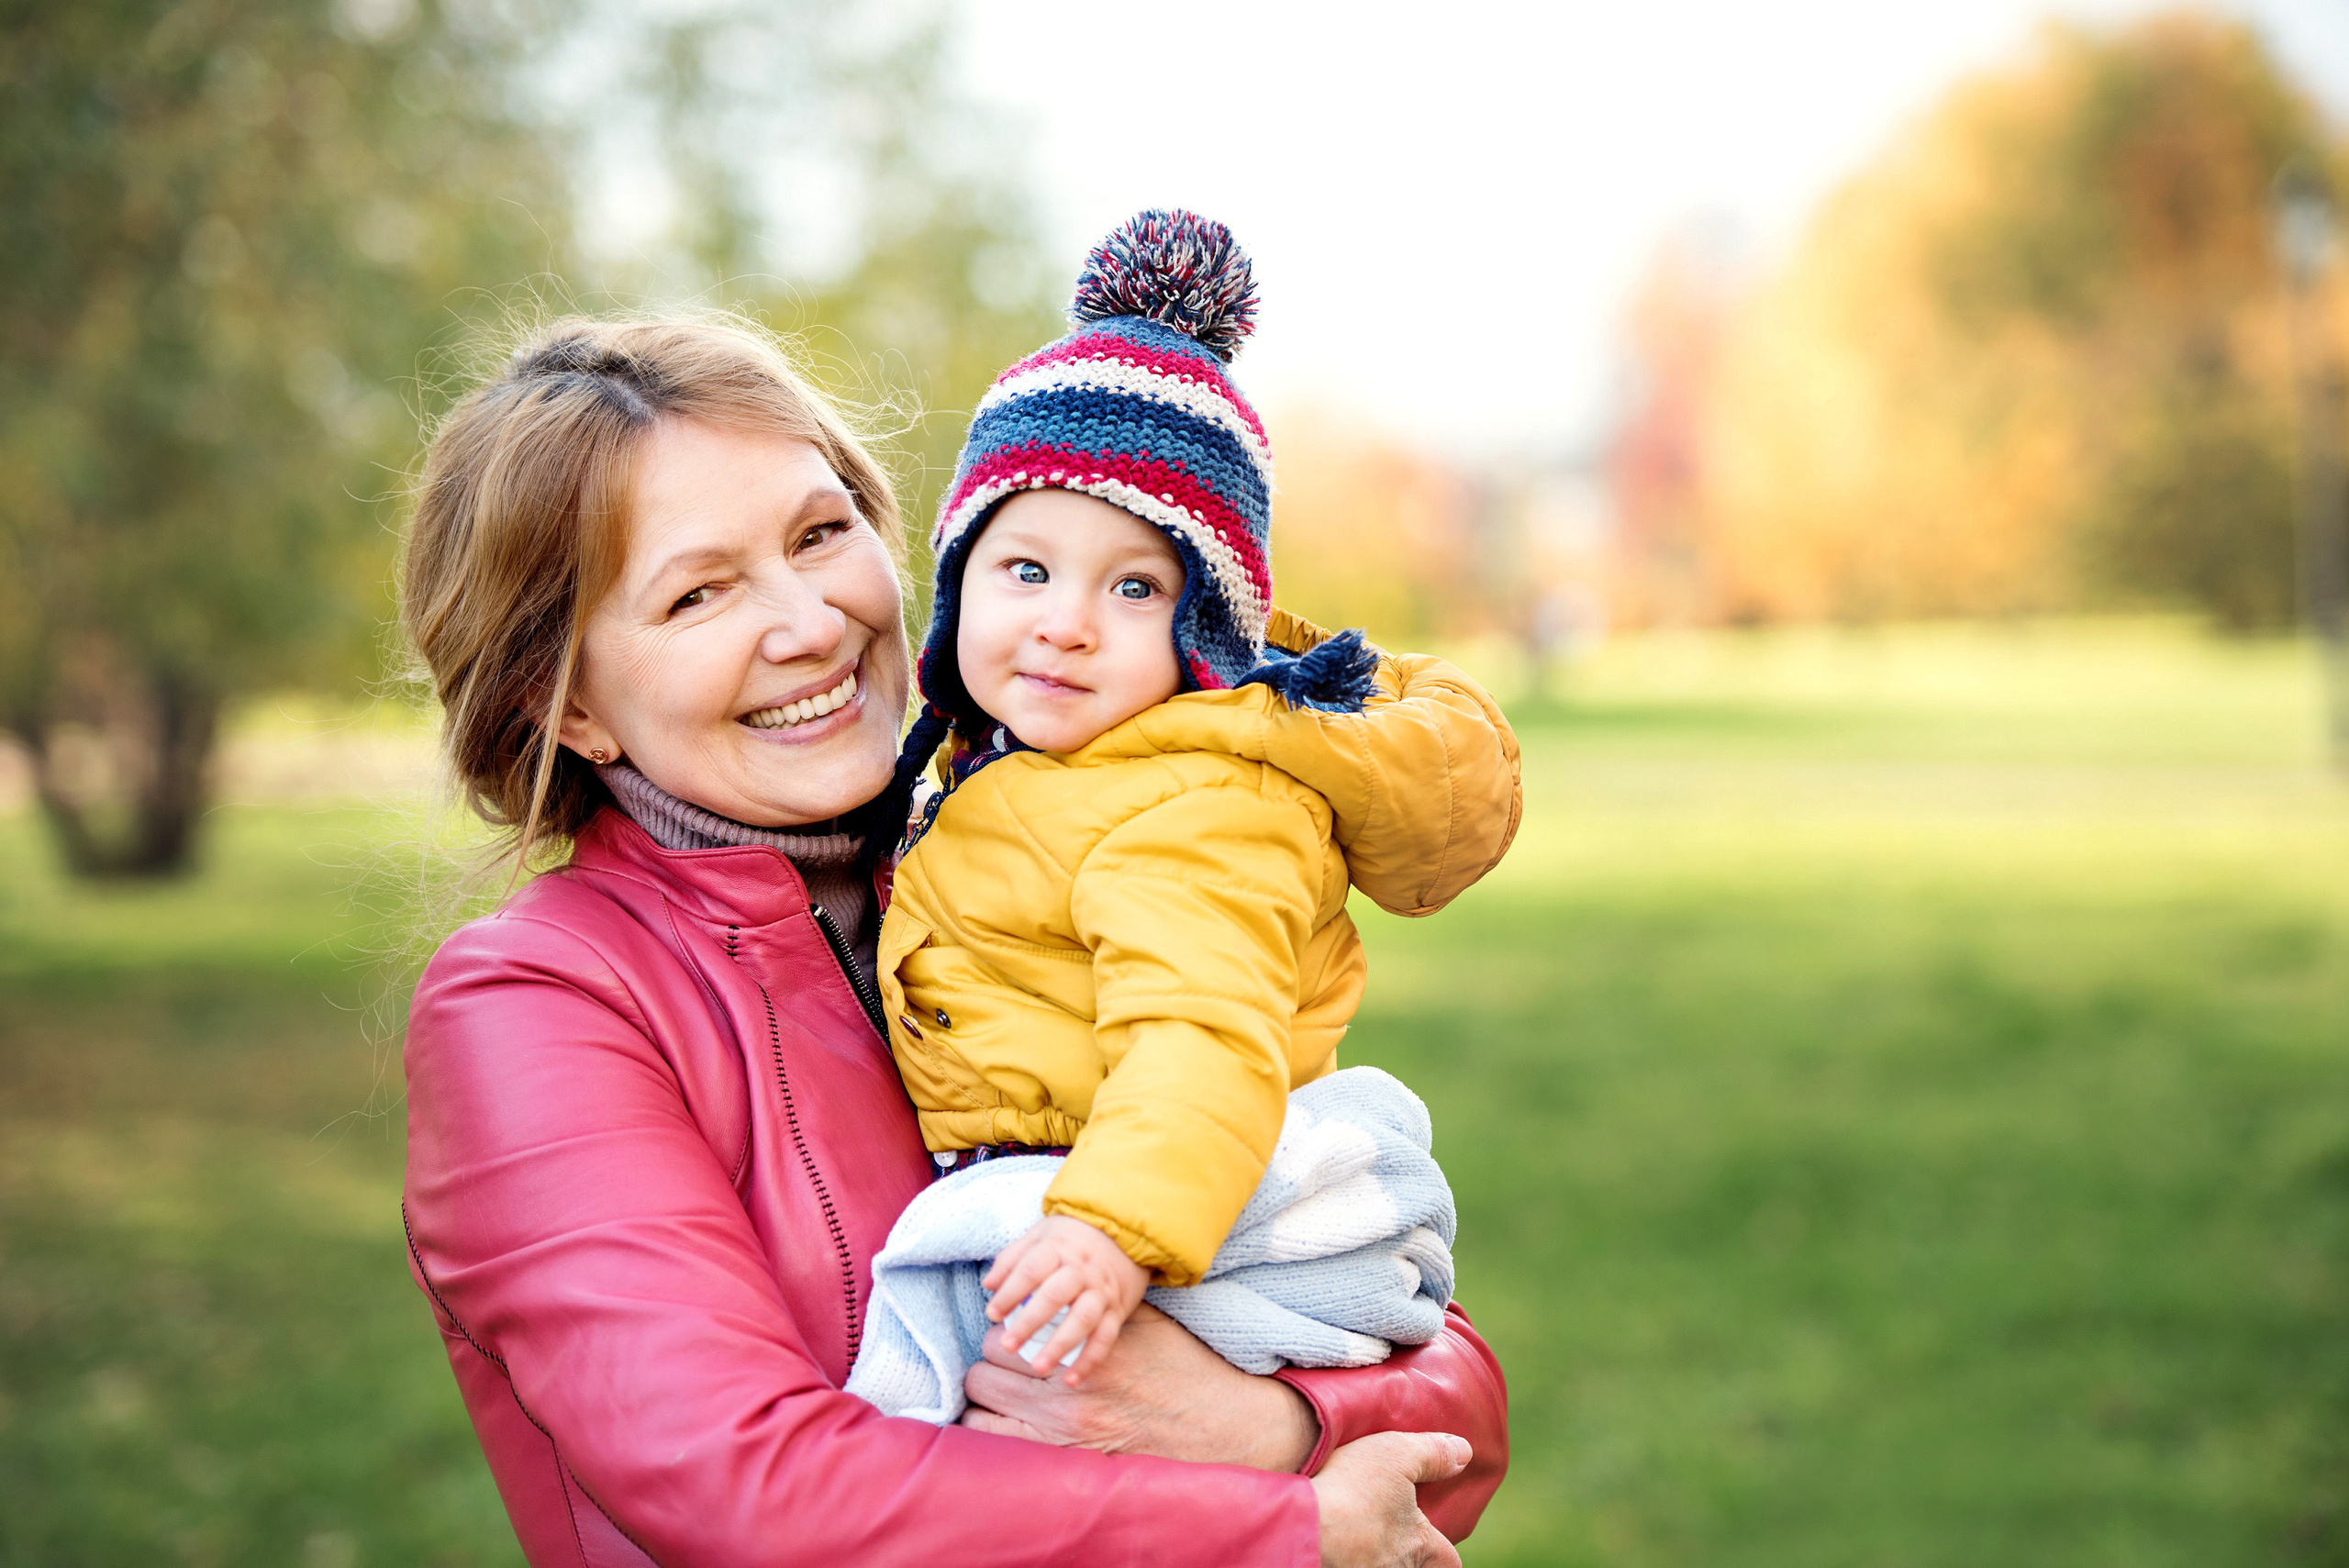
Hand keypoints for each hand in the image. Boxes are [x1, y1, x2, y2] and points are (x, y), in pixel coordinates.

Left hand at [959, 1302, 1319, 1471]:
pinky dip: (992, 1429)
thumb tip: (1053, 1287)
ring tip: (1002, 1392)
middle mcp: (1067, 1391)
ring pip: (982, 1407)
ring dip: (987, 1396)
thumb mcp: (1139, 1323)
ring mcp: (1063, 1432)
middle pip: (984, 1367)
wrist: (1217, 1421)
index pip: (1007, 1330)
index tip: (1014, 1329)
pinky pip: (998, 1444)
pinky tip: (1004, 1422)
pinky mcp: (1066, 1460)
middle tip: (1006, 1361)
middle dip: (992, 1362)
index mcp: (1082, 1348)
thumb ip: (1093, 1308)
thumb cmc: (1179, 1367)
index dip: (1006, 1328)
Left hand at [983, 1214, 1150, 1383]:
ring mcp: (1102, 1291)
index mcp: (1059, 1248)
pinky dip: (1090, 1360)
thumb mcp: (1040, 1235)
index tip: (991, 1314)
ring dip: (1060, 1346)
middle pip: (1055, 1296)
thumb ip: (1013, 1258)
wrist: (1126, 1233)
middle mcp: (1082, 1270)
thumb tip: (988, 1285)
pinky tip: (1072, 1380)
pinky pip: (1106, 1337)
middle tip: (1007, 1347)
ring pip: (1082, 1319)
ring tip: (1038, 1368)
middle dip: (1029, 1323)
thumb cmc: (1073, 1238)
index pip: (1031, 1270)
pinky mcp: (1117, 1310)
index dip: (1010, 1292)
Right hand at [1311, 1432, 1470, 1567]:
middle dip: (1405, 1551)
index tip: (1435, 1538)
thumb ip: (1433, 1453)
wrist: (1302, 1526)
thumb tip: (1465, 1452)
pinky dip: (1345, 1553)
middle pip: (1413, 1567)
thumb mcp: (1397, 1454)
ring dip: (1372, 1552)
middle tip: (1389, 1529)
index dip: (1444, 1550)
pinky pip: (1348, 1562)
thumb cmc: (1352, 1490)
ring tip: (1357, 1529)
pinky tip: (1332, 1535)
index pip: (1449, 1560)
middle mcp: (1397, 1567)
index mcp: (1419, 1543)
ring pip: (1380, 1566)